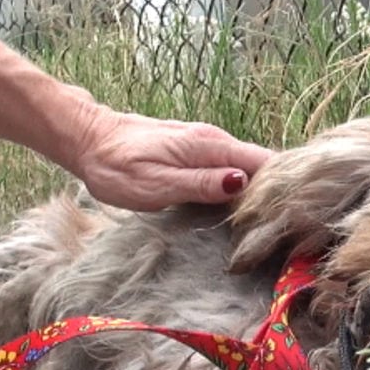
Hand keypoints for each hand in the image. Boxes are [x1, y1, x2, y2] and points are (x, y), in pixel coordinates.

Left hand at [66, 105, 272, 210]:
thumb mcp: (156, 184)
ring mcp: (208, 144)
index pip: (264, 162)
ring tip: (258, 224)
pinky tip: (235, 210)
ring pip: (247, 168)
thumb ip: (200, 183)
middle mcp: (215, 140)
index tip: (280, 217)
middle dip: (272, 193)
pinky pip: (230, 168)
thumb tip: (241, 183)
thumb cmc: (116, 167)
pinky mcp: (198, 151)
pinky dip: (238, 188)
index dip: (278, 188)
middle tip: (272, 229)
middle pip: (262, 165)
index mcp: (209, 145)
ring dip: (255, 193)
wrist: (89, 140)